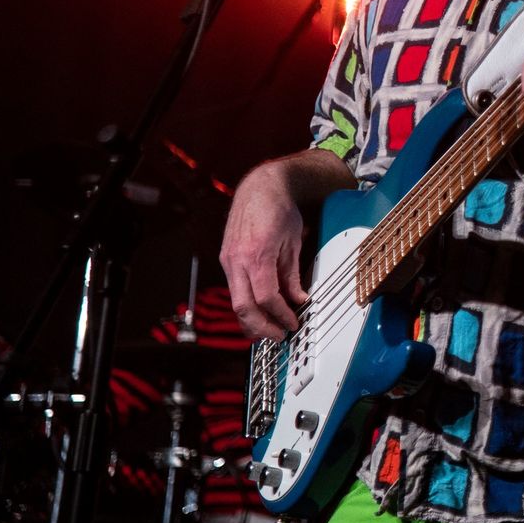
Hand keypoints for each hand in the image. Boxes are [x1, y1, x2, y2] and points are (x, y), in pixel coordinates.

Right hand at [221, 160, 313, 339]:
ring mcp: (228, 260)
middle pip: (243, 307)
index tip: (293, 323)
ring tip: (269, 330)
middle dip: (262, 327)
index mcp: (256, 255)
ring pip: (235, 302)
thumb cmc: (279, 209)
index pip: (266, 297)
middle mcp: (237, 260)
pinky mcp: (226, 259)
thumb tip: (298, 299)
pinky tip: (259, 312)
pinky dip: (246, 305)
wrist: (260, 187)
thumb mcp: (293, 242)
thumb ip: (292, 275)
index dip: (280, 315)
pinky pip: (234, 289)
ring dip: (251, 320)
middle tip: (280, 335)